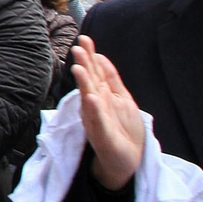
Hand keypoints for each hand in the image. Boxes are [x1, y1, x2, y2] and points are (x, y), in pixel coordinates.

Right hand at [70, 35, 144, 189]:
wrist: (125, 162)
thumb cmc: (122, 130)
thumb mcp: (121, 99)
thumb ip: (111, 79)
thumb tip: (100, 57)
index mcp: (102, 95)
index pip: (95, 72)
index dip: (90, 56)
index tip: (84, 39)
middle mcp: (96, 106)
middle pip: (90, 82)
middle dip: (84, 65)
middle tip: (77, 48)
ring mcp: (97, 120)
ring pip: (89, 99)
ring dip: (84, 84)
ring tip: (79, 68)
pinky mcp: (102, 136)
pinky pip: (98, 122)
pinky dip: (94, 110)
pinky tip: (91, 98)